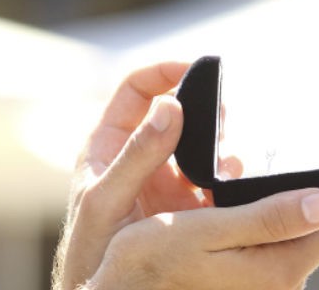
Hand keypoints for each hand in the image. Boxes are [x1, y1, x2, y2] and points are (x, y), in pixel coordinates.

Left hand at [57, 62, 289, 289]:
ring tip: (224, 159)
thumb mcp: (106, 200)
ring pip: (198, 147)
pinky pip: (212, 180)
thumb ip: (136, 156)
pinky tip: (230, 186)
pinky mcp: (186, 206)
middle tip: (221, 113)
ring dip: (217, 147)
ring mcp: (164, 180)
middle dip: (202, 110)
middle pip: (176, 113)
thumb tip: (169, 107)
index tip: (195, 69)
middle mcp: (139, 156)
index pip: (137, 89)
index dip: (165, 72)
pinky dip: (226, 179)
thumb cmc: (88, 250)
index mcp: (109, 143)